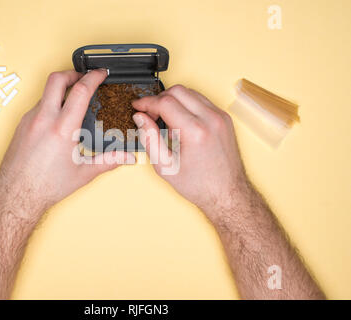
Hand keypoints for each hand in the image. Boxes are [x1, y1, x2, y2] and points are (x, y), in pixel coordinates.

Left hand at [0, 69, 134, 220]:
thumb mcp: (83, 174)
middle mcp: (43, 120)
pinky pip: (38, 106)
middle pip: (57, 79)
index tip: (101, 73)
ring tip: (73, 101)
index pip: (80, 91)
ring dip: (61, 90)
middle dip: (73, 73)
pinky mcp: (21, 126)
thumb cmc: (45, 186)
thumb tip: (128, 158)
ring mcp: (29, 121)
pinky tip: (58, 119)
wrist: (16, 196)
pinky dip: (51, 104)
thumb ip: (109, 161)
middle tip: (84, 78)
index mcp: (62, 129)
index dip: (93, 77)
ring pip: (46, 93)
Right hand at [132, 85, 247, 222]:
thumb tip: (140, 118)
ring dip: (173, 100)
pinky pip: (201, 100)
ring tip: (164, 119)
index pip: (165, 102)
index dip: (146, 102)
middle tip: (149, 113)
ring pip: (190, 92)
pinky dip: (186, 104)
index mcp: (195, 131)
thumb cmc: (200, 185)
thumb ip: (149, 138)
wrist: (226, 193)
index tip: (138, 106)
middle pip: (178, 91)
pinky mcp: (224, 118)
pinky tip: (179, 121)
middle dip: (159, 99)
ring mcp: (220, 117)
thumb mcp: (165, 166)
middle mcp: (211, 120)